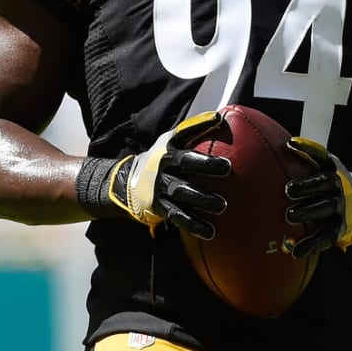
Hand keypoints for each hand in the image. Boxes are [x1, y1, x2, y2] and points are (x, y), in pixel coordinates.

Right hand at [105, 110, 231, 238]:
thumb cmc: (160, 158)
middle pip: (185, 167)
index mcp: (167, 152)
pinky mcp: (158, 208)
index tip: (223, 148)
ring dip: (202, 200)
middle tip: (227, 170)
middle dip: (206, 167)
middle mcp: (162, 169)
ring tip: (222, 205)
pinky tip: (211, 232)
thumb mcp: (170, 141)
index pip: (185, 145)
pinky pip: (179, 217)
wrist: (124, 183)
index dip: (202, 143)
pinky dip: (195, 225)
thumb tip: (219, 118)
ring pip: (183, 194)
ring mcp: (159, 189)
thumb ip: (193, 130)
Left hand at [284, 137, 351, 258]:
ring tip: (289, 216)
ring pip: (325, 208)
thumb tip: (281, 148)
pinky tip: (297, 251)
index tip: (291, 144)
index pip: (321, 155)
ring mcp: (341, 206)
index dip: (307, 148)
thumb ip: (308, 163)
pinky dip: (311, 244)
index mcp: (333, 169)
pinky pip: (326, 235)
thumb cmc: (334, 186)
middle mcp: (339, 185)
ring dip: (307, 211)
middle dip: (306, 186)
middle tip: (288, 189)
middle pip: (323, 183)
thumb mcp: (328, 171)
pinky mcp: (341, 227)